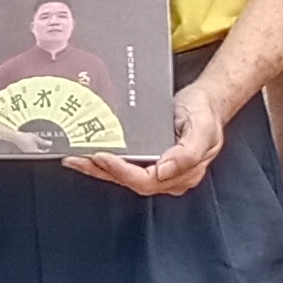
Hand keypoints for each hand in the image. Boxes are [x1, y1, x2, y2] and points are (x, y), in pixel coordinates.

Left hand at [75, 76, 237, 199]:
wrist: (207, 101)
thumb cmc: (205, 113)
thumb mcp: (203, 129)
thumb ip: (188, 153)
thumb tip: (164, 170)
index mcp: (183, 173)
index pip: (147, 181)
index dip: (123, 172)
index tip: (103, 157)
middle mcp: (167, 176)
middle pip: (129, 181)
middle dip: (102, 171)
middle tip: (78, 158)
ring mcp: (157, 168)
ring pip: (123, 175)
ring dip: (97, 168)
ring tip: (74, 158)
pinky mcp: (148, 158)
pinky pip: (124, 165)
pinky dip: (103, 162)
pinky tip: (87, 154)